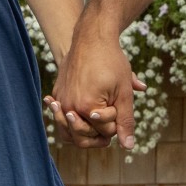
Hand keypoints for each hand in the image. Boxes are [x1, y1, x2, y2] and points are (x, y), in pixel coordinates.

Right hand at [51, 27, 137, 149]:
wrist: (91, 38)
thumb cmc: (111, 62)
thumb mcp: (124, 92)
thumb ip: (125, 121)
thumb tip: (128, 146)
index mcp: (87, 107)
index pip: (104, 132)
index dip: (116, 122)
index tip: (118, 103)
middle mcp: (68, 107)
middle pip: (83, 138)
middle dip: (100, 132)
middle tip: (110, 116)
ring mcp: (60, 101)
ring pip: (68, 133)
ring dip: (82, 132)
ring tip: (95, 121)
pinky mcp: (57, 94)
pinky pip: (60, 118)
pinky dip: (70, 121)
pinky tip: (76, 115)